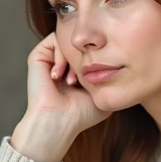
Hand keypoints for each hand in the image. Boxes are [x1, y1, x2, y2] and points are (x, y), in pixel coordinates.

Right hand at [12, 33, 111, 161]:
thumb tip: (122, 63)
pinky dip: (60, 55)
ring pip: (69, 42)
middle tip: (83, 80)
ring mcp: (51, 59)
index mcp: (77, 72)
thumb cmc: (81, 114)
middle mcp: (64, 64)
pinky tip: (58, 76)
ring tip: (71, 81)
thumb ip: (112, 77)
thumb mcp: (104, 93)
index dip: (98, 59)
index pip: (92, 52)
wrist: (58, 121)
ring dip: (73, 59)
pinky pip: (54, 39)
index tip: (97, 78)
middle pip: (81, 45)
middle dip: (85, 59)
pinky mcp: (38, 56)